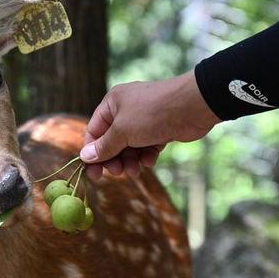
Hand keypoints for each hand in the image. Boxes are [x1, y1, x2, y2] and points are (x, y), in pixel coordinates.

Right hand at [80, 70, 220, 179]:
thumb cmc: (152, 113)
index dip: (92, 153)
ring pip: (129, 146)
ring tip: (135, 171)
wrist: (193, 106)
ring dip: (130, 161)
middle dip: (114, 159)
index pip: (94, 131)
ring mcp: (143, 120)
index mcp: (112, 104)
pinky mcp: (159, 129)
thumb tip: (85, 156)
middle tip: (117, 173)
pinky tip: (150, 161)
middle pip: (111, 141)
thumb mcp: (122, 132)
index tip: (93, 173)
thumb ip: (104, 147)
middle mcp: (125, 110)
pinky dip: (146, 155)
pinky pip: (146, 146)